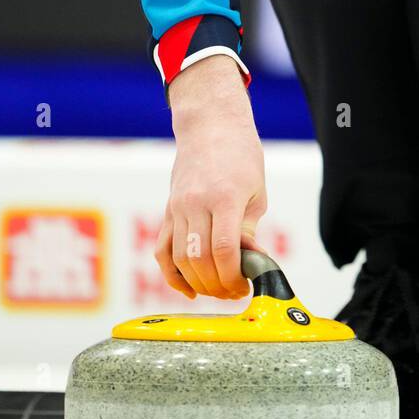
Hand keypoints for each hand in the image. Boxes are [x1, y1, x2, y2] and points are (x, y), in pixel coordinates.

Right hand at [156, 54, 267, 299]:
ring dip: (197, 284)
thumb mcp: (256, 191)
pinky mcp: (168, 211)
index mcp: (224, 197)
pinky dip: (170, 275)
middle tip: (234, 293)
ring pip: (179, 259)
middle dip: (217, 285)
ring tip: (217, 290)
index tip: (243, 286)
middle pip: (199, 260)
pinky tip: (187, 290)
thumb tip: (252, 262)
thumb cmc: (240, 155)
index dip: (232, 277)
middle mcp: (196, 204)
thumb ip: (249, 229)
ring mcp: (177, 208)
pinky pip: (162, 250)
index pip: (223, 251)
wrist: (209, 125)